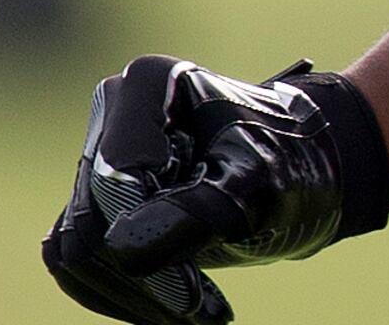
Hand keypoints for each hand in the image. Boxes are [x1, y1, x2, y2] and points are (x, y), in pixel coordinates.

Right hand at [42, 57, 388, 323]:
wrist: (315, 167)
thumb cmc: (295, 162)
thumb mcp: (257, 186)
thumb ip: (191, 214)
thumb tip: (120, 249)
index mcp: (150, 86)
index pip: (115, 181)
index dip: (145, 240)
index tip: (195, 292)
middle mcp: (114, 113)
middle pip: (88, 217)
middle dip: (138, 275)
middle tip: (197, 309)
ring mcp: (102, 155)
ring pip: (73, 245)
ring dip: (127, 291)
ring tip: (192, 309)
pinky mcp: (100, 196)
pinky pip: (78, 256)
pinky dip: (119, 290)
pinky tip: (177, 303)